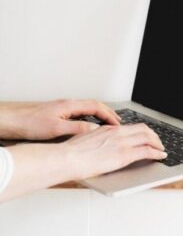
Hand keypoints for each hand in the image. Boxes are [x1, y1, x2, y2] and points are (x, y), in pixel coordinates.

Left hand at [0, 99, 120, 140]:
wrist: (12, 120)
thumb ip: (77, 128)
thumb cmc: (29, 123)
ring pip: (86, 109)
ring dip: (98, 116)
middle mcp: (67, 105)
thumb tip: (94, 130)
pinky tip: (86, 127)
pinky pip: (78, 114)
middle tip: (116, 123)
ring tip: (105, 125)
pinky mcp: (56, 114)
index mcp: (70, 105)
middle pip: (93, 105)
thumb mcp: (56, 129)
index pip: (96, 106)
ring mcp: (62, 109)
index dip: (109, 115)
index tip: (117, 124)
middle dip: (107, 113)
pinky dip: (88, 119)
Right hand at [1, 123, 166, 201]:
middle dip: (154, 137)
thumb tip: (99, 144)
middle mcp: (117, 133)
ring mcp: (121, 143)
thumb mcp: (86, 140)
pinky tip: (160, 156)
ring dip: (158, 144)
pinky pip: (146, 151)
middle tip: (158, 143)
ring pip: (148, 138)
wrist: (67, 159)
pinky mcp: (123, 155)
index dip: (143, 132)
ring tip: (161, 150)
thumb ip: (97, 139)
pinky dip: (157, 153)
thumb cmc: (71, 153)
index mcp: (108, 129)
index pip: (132, 127)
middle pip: (144, 130)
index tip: (147, 136)